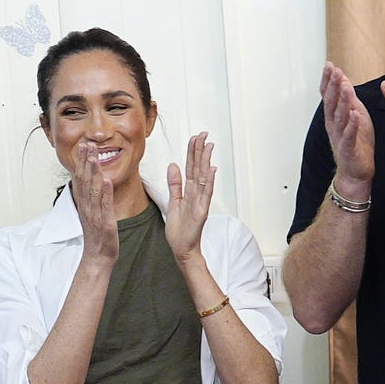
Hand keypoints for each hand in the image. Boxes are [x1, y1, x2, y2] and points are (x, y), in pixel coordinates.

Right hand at [73, 141, 118, 262]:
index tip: (83, 146)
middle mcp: (87, 207)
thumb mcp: (91, 212)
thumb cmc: (97, 235)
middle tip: (87, 144)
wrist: (98, 257)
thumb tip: (89, 181)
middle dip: (86, 162)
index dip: (81, 162)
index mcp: (84, 203)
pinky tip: (108, 181)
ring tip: (95, 157)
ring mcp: (95, 215)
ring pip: (93, 191)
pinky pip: (105, 206)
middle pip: (84, 181)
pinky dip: (106, 193)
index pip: (80, 178)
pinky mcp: (106, 223)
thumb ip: (90, 197)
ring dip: (94, 173)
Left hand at [165, 132, 215, 263]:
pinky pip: (206, 194)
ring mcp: (200, 202)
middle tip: (204, 134)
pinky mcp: (201, 211)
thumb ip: (174, 184)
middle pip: (198, 168)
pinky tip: (211, 169)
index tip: (195, 138)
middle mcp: (197, 194)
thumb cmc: (179, 229)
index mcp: (189, 192)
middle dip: (200, 151)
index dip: (193, 152)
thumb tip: (173, 166)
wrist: (182, 248)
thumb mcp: (173, 202)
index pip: (191, 167)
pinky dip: (209, 181)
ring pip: (203, 177)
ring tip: (208, 146)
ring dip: (206, 161)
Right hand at [321, 62, 373, 198]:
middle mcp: (334, 125)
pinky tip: (355, 115)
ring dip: (342, 100)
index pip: (329, 95)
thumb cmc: (357, 145)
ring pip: (340, 116)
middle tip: (335, 71)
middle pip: (332, 102)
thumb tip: (344, 81)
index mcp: (335, 117)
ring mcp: (340, 136)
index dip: (328, 80)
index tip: (330, 65)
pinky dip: (352, 125)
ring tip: (346, 86)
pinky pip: (349, 135)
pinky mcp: (348, 148)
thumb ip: (349, 100)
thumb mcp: (355, 117)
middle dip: (333, 86)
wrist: (356, 172)